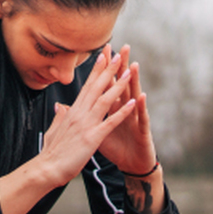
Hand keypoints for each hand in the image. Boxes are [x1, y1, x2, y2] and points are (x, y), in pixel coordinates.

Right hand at [0, 47, 140, 213]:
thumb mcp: (53, 130)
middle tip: (118, 54)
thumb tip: (60, 105)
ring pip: (105, 100)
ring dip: (118, 85)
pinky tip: (133, 103)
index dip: (95, 71)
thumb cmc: (50, 153)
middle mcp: (79, 114)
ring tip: (129, 72)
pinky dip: (122, 112)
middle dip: (108, 70)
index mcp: (71, 112)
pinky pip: (110, 122)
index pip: (86, 87)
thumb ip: (59, 116)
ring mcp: (85, 125)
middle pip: (96, 87)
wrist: (46, 169)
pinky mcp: (92, 138)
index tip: (103, 56)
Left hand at [96, 45, 164, 213]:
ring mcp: (135, 119)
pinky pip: (141, 118)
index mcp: (112, 110)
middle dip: (121, 67)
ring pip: (134, 97)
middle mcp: (125, 110)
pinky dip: (140, 108)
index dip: (103, 71)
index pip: (107, 86)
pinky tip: (141, 96)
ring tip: (133, 65)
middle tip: (121, 47)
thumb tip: (70, 107)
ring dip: (134, 82)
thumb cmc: (117, 148)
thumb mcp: (96, 132)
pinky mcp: (142, 131)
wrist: (132, 166)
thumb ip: (85, 118)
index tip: (100, 52)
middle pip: (122, 85)